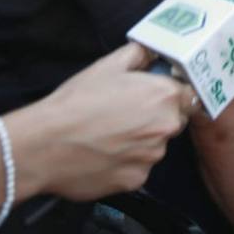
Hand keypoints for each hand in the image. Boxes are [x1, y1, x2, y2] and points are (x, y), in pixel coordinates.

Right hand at [5, 43, 195, 200]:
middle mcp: (165, 128)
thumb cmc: (75, 102)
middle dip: (157, 117)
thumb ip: (138, 55)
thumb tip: (151, 52)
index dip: (173, 93)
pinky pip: (138, 169)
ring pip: (155, 147)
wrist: (44, 145)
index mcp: (164, 96)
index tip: (156, 95)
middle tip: (125, 114)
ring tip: (108, 134)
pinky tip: (103, 153)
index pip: (189, 94)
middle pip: (174, 121)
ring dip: (140, 141)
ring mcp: (151, 157)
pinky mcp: (135, 181)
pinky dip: (125, 163)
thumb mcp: (107, 65)